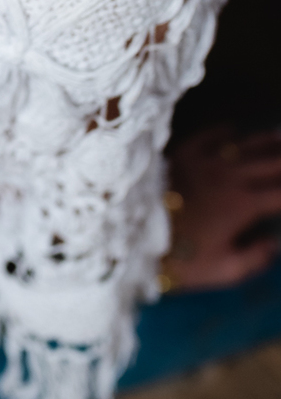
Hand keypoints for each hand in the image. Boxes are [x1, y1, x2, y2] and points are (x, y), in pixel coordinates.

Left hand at [161, 126, 280, 290]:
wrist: (132, 236)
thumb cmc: (181, 259)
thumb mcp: (224, 270)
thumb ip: (256, 258)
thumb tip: (273, 244)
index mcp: (244, 205)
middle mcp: (229, 177)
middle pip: (269, 163)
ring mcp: (204, 162)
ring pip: (243, 145)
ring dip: (266, 140)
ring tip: (280, 135)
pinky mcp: (181, 155)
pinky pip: (207, 137)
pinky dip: (223, 131)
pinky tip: (232, 128)